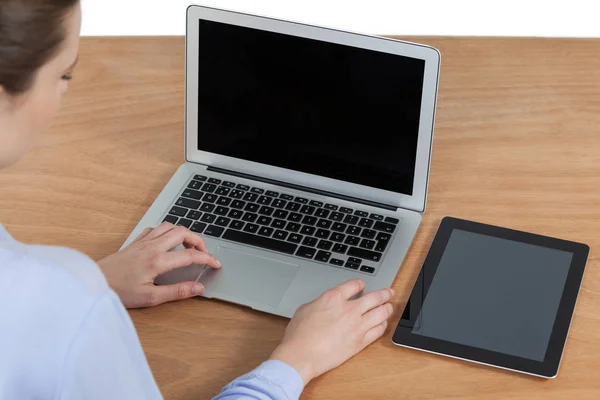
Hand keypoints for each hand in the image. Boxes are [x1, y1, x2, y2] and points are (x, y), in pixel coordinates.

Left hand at [97, 222, 220, 307]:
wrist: (93, 283)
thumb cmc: (118, 292)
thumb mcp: (150, 298)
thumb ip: (177, 291)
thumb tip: (198, 287)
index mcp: (158, 261)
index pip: (190, 255)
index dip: (207, 258)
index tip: (215, 264)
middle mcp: (152, 247)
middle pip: (183, 232)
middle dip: (198, 240)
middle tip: (204, 252)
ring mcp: (143, 242)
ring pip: (170, 226)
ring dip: (184, 232)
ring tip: (188, 245)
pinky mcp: (135, 242)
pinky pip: (156, 228)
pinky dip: (167, 231)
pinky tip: (167, 241)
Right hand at [269, 279, 393, 384]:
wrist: (301, 355)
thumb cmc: (299, 334)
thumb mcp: (305, 308)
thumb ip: (320, 303)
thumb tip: (325, 304)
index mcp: (333, 298)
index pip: (354, 285)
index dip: (360, 284)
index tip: (363, 285)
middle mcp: (349, 309)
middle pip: (374, 297)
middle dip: (384, 293)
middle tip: (389, 292)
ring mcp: (357, 326)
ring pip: (381, 313)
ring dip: (387, 308)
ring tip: (390, 306)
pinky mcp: (360, 342)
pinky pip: (378, 330)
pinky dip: (383, 325)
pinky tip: (383, 323)